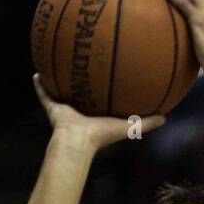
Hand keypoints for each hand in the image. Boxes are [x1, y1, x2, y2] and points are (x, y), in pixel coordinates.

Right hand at [32, 75, 165, 150]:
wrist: (78, 142)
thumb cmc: (103, 136)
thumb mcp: (129, 127)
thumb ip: (147, 123)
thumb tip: (166, 117)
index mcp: (97, 114)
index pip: (103, 100)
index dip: (106, 89)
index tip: (108, 76)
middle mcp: (81, 111)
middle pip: (82, 92)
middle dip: (82, 80)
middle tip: (83, 63)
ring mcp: (66, 109)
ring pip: (62, 90)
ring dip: (59, 78)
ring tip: (57, 61)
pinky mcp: (53, 108)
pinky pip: (45, 94)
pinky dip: (40, 85)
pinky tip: (37, 71)